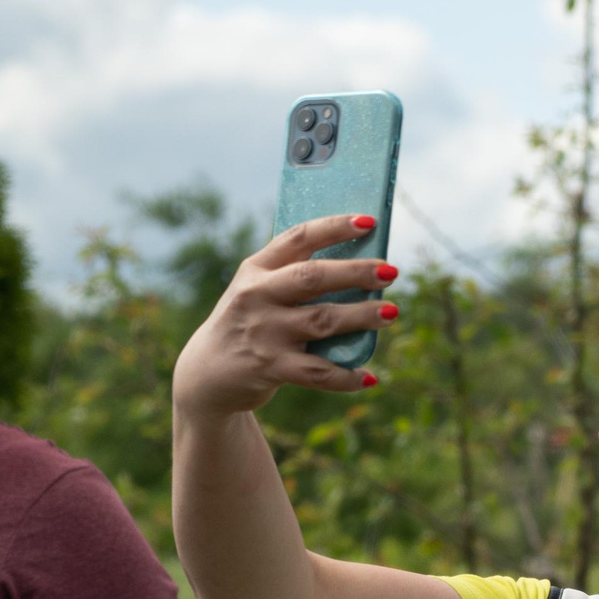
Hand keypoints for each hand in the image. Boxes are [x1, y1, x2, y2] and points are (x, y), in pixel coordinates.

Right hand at [171, 214, 396, 420]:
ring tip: (392, 313)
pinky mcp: (270, 367)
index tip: (369, 221)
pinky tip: (368, 376)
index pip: (298, 238)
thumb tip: (361, 270)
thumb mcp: (257, 291)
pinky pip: (317, 372)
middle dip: (355, 272)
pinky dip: (345, 377)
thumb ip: (293, 278)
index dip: (335, 227)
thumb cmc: (249, 323)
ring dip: (361, 317)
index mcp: (256, 269)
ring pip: (322, 321)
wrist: (206, 374)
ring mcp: (264, 332)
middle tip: (391, 271)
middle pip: (313, 277)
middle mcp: (257, 296)